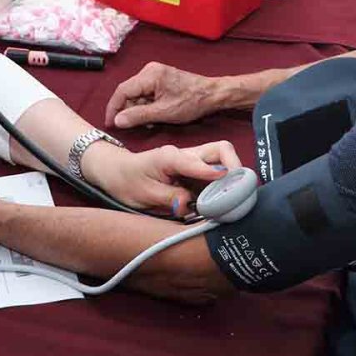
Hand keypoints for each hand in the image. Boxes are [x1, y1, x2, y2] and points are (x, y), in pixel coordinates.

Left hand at [83, 140, 243, 216]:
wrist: (116, 172)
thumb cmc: (127, 181)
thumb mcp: (144, 194)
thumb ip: (169, 198)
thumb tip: (190, 205)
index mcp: (170, 157)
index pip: (198, 162)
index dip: (214, 173)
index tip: (229, 183)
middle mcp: (185, 154)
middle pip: (220, 149)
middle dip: (234, 167)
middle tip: (239, 192)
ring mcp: (192, 161)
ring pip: (222, 160)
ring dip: (231, 178)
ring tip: (232, 200)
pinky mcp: (195, 171)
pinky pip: (216, 174)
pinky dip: (224, 185)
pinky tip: (221, 202)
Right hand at [105, 62, 225, 128]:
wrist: (213, 95)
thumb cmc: (192, 102)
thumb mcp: (164, 113)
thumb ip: (138, 116)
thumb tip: (118, 121)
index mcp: (149, 75)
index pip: (122, 91)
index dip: (114, 108)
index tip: (110, 123)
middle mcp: (149, 71)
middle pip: (129, 92)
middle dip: (129, 110)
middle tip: (133, 127)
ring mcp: (155, 74)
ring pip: (137, 94)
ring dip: (139, 110)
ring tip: (149, 123)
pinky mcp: (160, 79)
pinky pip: (146, 93)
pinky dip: (147, 106)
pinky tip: (154, 117)